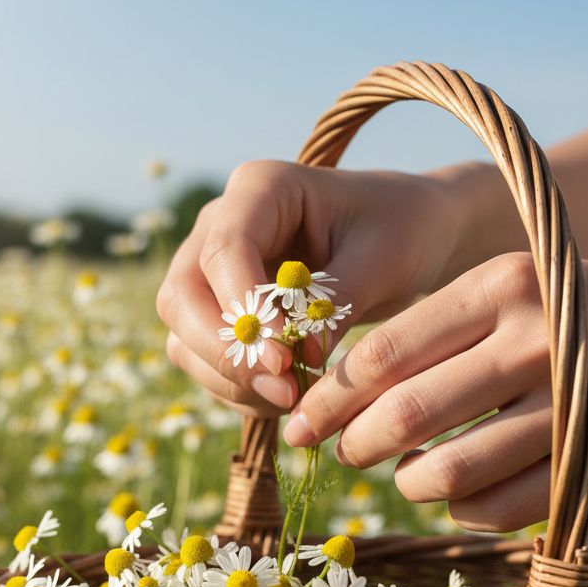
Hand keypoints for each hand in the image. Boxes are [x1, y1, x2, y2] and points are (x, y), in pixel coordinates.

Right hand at [156, 159, 474, 415]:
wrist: (406, 240)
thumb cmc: (400, 232)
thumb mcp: (382, 259)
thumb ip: (334, 304)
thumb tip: (295, 360)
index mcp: (260, 189)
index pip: (224, 250)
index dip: (245, 311)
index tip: (285, 361)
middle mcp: (218, 227)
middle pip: (181, 298)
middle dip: (226, 354)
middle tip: (286, 391)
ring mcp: (209, 273)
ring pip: (183, 337)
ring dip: (232, 380)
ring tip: (297, 397)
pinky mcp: (215, 315)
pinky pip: (203, 363)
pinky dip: (239, 391)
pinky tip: (289, 396)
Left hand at [281, 252, 587, 531]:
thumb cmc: (583, 312)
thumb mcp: (516, 289)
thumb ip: (438, 332)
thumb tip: (341, 391)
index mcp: (502, 285)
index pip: (383, 352)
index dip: (328, 398)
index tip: (300, 423)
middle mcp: (535, 340)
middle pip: (403, 415)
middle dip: (351, 446)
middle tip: (339, 454)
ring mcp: (573, 405)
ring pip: (447, 473)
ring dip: (405, 483)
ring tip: (402, 473)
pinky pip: (498, 508)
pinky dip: (460, 510)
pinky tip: (455, 494)